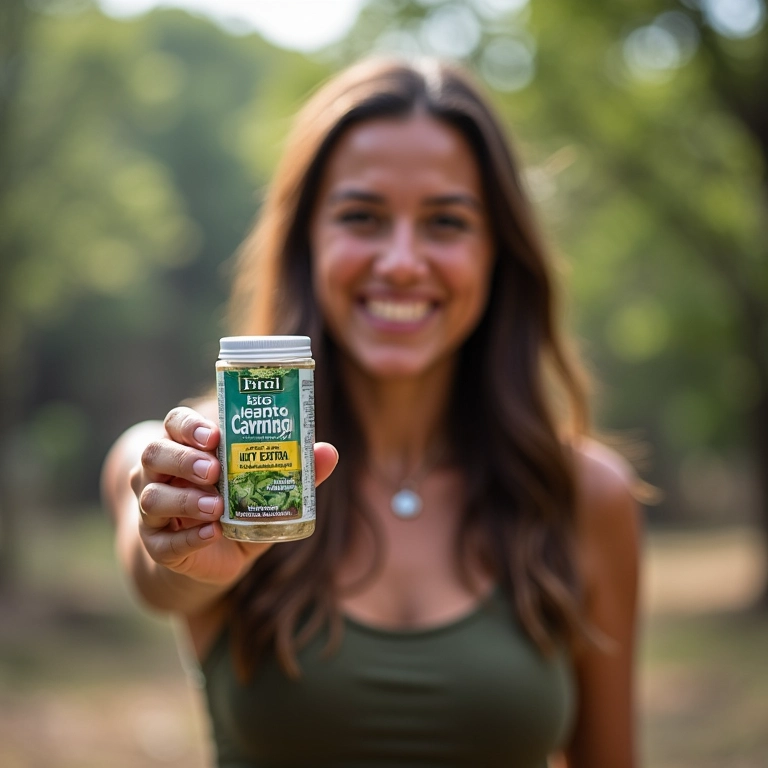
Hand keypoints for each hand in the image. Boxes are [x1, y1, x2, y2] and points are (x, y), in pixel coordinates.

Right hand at [131, 406, 337, 587]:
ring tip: (216, 505)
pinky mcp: (157, 545)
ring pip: (151, 497)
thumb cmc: (237, 508)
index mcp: (185, 448)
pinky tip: (212, 533)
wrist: (212, 558)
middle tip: (214, 469)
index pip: (175, 424)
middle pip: (155, 454)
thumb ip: (293, 471)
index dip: (189, 426)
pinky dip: (188, 538)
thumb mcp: (264, 489)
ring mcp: (152, 511)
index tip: (214, 435)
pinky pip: (163, 542)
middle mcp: (160, 474)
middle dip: (183, 459)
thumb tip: (328, 452)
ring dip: (184, 500)